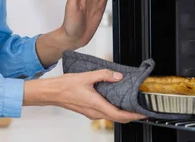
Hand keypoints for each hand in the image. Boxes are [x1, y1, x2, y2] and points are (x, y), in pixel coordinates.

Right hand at [24, 70, 145, 122]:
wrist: (52, 92)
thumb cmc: (65, 86)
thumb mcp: (87, 76)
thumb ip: (104, 75)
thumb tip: (118, 76)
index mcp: (96, 105)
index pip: (119, 115)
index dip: (133, 116)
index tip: (142, 114)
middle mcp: (94, 112)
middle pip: (117, 118)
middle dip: (131, 116)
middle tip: (140, 110)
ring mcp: (91, 113)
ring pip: (111, 116)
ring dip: (122, 113)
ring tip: (130, 104)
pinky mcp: (88, 111)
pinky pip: (104, 113)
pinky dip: (113, 110)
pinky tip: (115, 101)